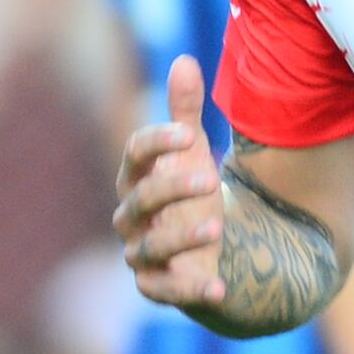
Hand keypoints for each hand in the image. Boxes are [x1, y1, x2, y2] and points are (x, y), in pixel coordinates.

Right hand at [116, 55, 230, 311]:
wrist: (202, 250)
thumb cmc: (189, 193)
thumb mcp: (192, 152)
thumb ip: (184, 112)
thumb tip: (183, 62)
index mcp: (137, 178)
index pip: (134, 156)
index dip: (156, 142)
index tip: (189, 132)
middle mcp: (133, 217)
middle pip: (140, 200)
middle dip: (172, 188)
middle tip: (211, 178)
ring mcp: (142, 253)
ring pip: (148, 248)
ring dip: (182, 238)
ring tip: (218, 227)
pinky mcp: (158, 286)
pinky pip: (164, 291)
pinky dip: (190, 291)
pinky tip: (221, 286)